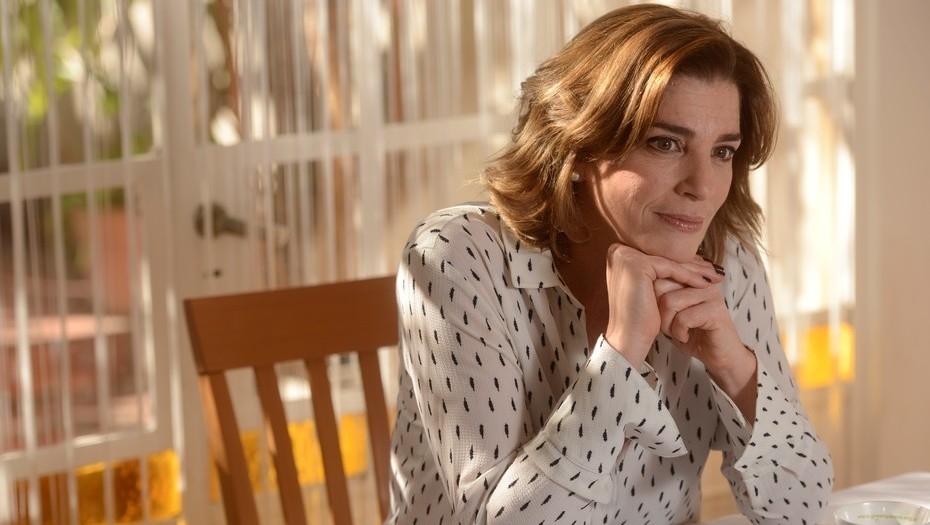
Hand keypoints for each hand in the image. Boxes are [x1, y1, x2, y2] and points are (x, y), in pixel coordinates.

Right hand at [602, 245, 720, 367]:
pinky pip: (670, 268)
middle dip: (691, 265)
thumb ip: (659, 269)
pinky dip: (690, 276)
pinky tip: (705, 284)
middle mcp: (617, 251)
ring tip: (714, 278)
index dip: (683, 263)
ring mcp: (625, 256)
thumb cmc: (639, 317)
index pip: (659, 255)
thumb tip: (685, 254)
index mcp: (617, 253)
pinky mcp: (637, 264)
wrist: (628, 338)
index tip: (704, 269)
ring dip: (695, 270)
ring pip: (669, 262)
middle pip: (665, 257)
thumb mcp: (648, 287)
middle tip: (714, 272)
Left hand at [653, 259, 757, 418]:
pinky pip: (683, 317)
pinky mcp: (716, 311)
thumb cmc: (692, 333)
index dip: (651, 296)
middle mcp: (702, 280)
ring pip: (670, 301)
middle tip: (665, 326)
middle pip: (661, 284)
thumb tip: (637, 280)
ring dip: (667, 323)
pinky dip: (678, 331)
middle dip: (657, 311)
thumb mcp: (670, 312)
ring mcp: (711, 294)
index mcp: (690, 276)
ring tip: (675, 331)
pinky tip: (685, 337)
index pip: (660, 273)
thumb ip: (659, 295)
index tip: (654, 314)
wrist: (718, 357)